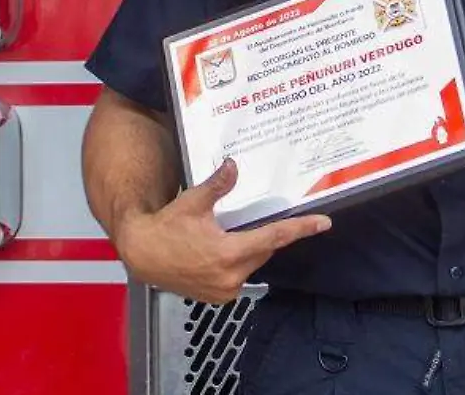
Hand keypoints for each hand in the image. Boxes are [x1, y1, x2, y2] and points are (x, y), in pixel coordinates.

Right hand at [112, 157, 331, 303]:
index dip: (301, 229)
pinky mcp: (217, 297)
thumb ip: (218, 185)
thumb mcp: (193, 202)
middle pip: (264, 250)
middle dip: (265, 235)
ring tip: (229, 235)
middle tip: (253, 220)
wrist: (141, 254)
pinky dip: (238, 263)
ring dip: (250, 249)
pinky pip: (239, 276)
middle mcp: (230, 276)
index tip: (323, 224)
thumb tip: (234, 166)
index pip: (274, 238)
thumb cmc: (165, 228)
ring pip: (252, 263)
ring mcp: (224, 290)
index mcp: (229, 254)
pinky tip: (222, 251)